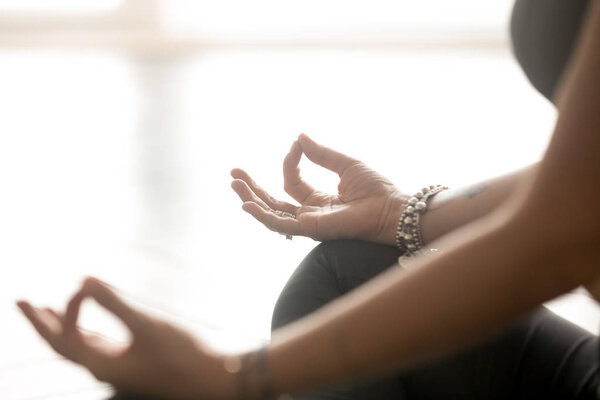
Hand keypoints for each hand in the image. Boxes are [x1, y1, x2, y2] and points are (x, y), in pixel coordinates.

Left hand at [17, 278, 232, 399]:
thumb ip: (115, 303)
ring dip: (59, 326)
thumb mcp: (147, 325)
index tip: (84, 285)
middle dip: (39, 322)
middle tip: (19, 300)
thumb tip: (84, 279)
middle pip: (59, 346)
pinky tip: (88, 320)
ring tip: (44, 309)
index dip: (70, 307)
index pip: (68, 334)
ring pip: (77, 346)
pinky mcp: (130, 361)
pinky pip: (96, 345)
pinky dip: (85, 328)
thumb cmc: (180, 354)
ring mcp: (116, 366)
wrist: (210, 378)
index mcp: (100, 364)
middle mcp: (102, 368)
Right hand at [231, 134, 405, 244]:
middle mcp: (311, 213)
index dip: (290, 160)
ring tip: (234, 184)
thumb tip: (299, 136)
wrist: (392, 208)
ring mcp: (310, 223)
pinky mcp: (312, 229)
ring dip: (251, 199)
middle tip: (234, 173)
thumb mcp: (345, 164)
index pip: (292, 181)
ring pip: (272, 213)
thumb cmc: (376, 189)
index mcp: (319, 199)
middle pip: (274, 201)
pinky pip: (281, 225)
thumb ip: (321, 154)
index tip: (296, 144)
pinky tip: (247, 205)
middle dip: (253, 187)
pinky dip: (263, 216)